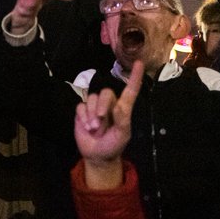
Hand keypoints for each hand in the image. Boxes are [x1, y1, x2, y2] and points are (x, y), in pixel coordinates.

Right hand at [74, 60, 143, 189]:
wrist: (97, 155)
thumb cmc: (114, 144)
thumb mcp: (123, 135)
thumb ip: (122, 120)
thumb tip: (118, 105)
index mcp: (123, 109)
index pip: (130, 90)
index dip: (135, 77)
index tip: (139, 63)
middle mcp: (109, 104)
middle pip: (105, 93)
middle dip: (101, 106)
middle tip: (100, 122)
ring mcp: (94, 107)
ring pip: (92, 98)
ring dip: (92, 115)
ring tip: (94, 129)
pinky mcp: (82, 112)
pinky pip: (81, 106)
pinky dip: (83, 116)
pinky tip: (86, 126)